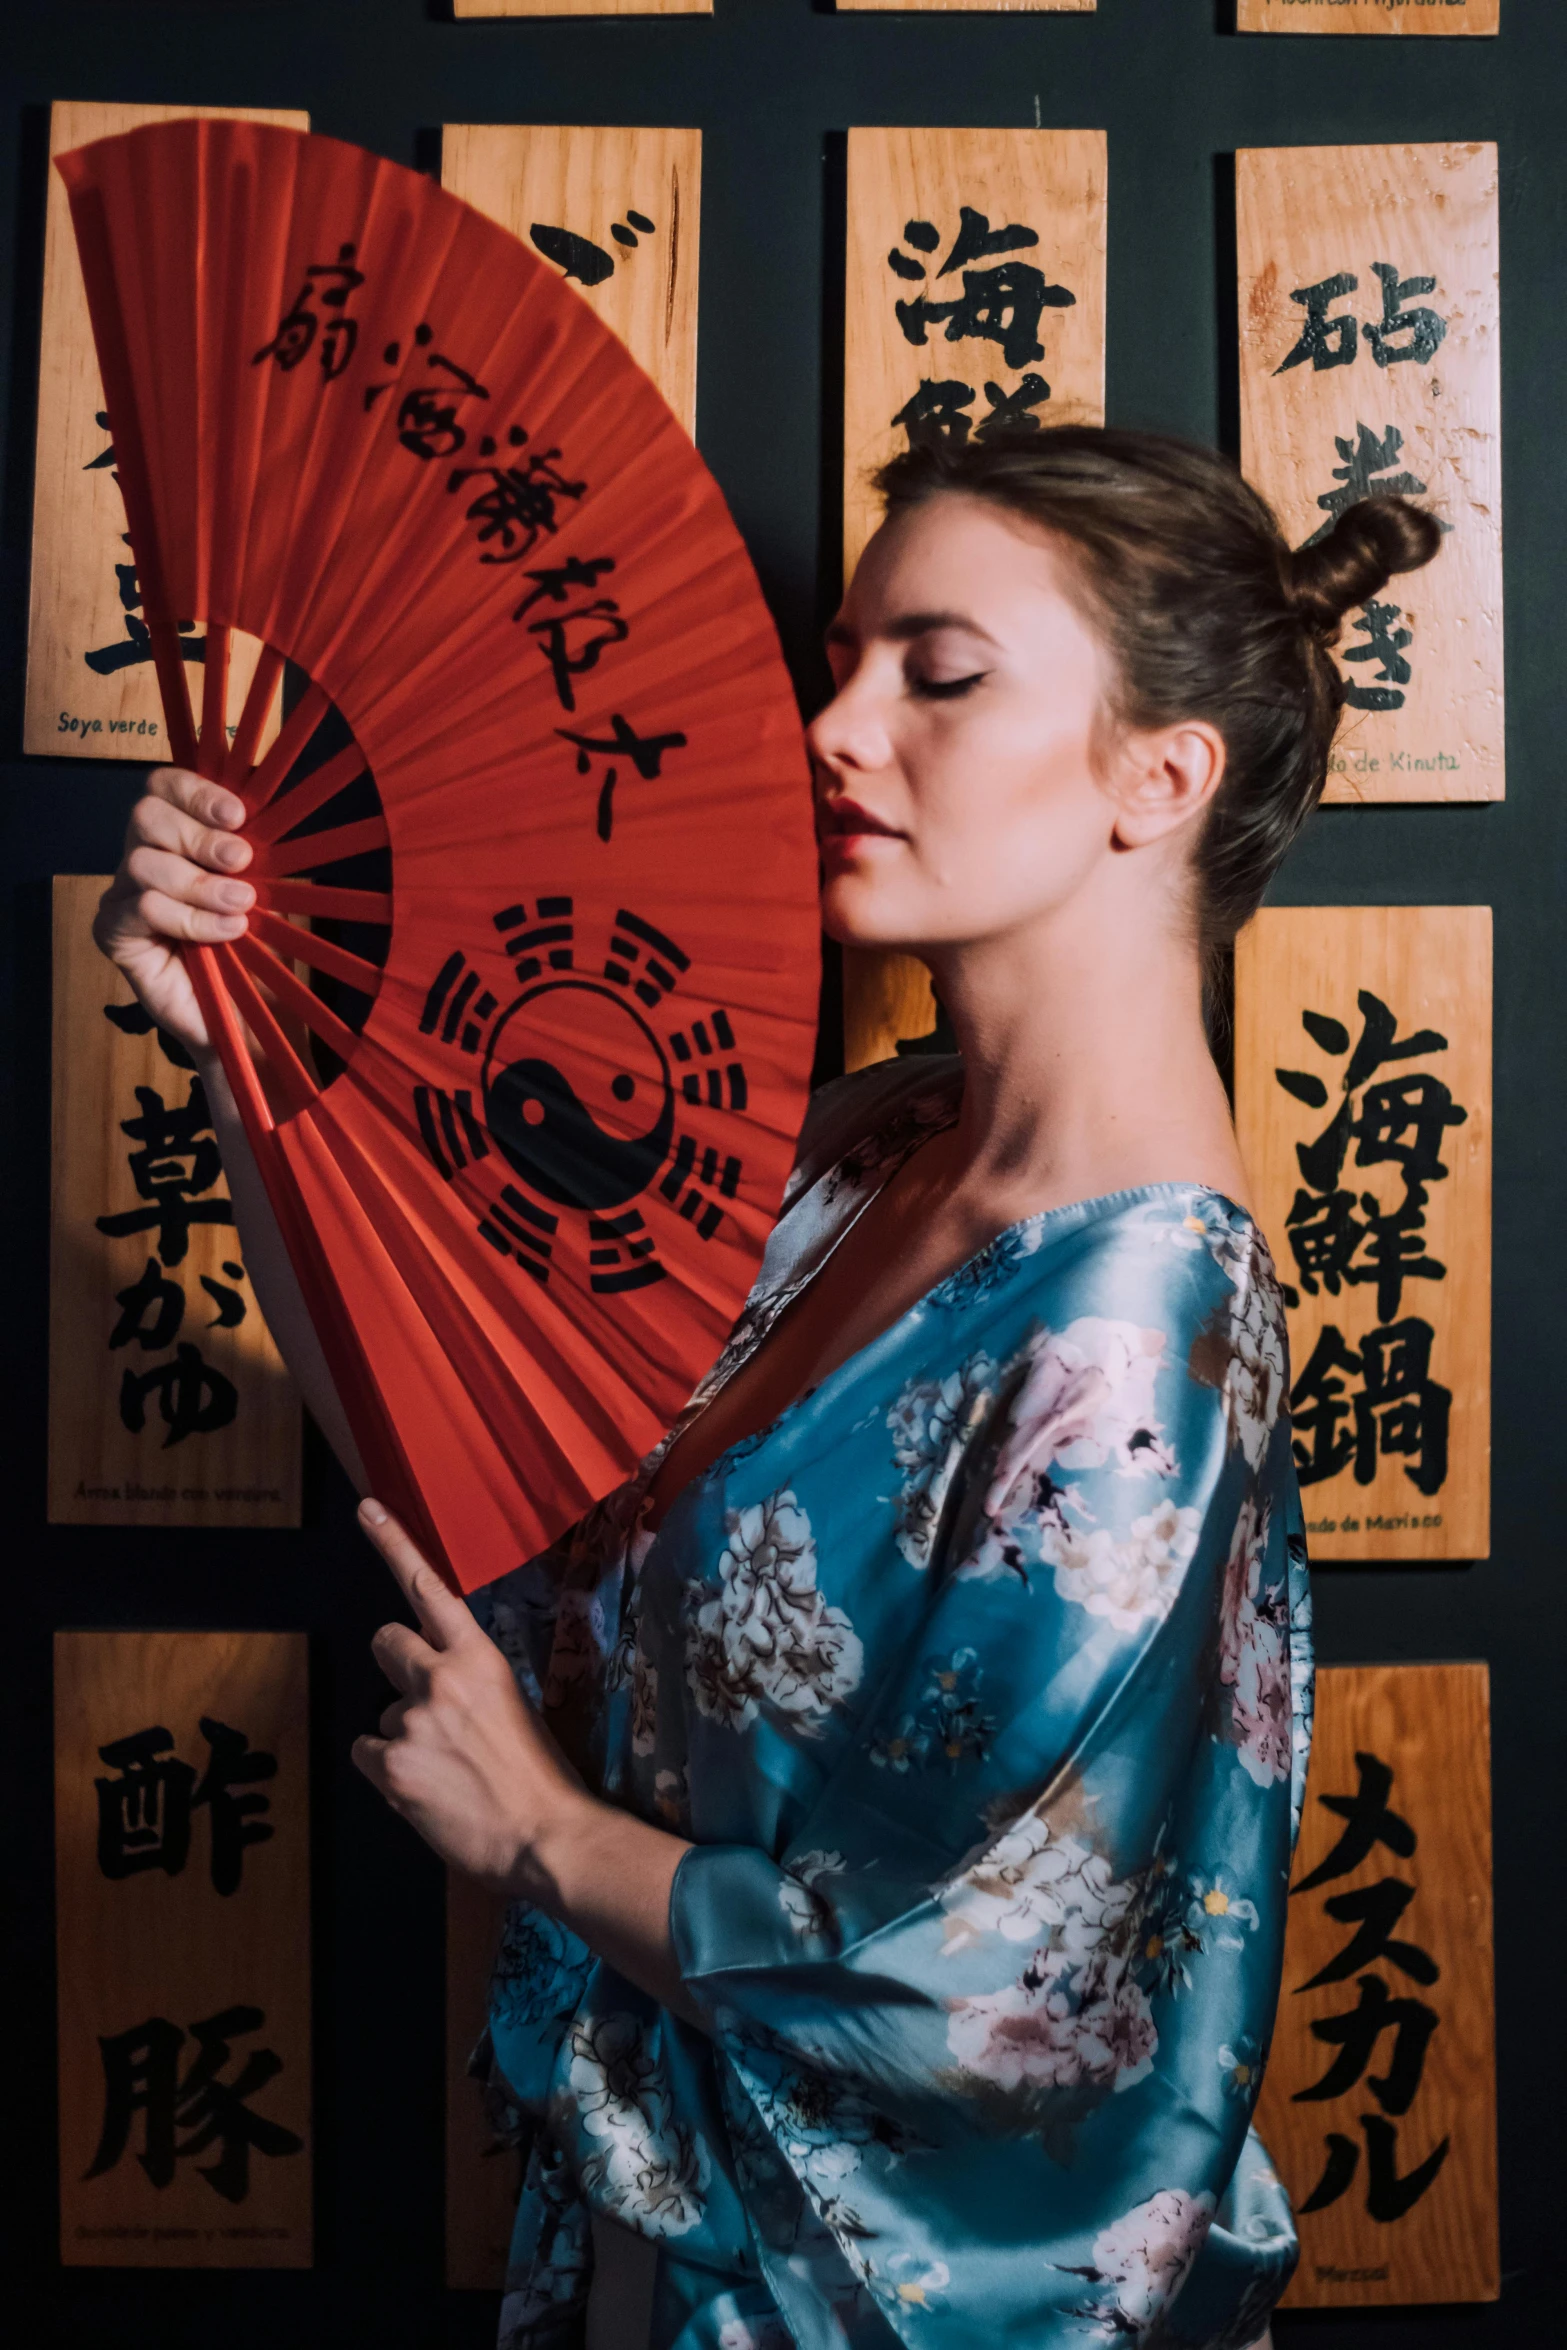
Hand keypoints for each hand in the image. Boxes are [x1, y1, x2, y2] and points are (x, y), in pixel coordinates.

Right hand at [93, 766, 255, 1054]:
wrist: (248, 1020)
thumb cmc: (257, 953)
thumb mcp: (267, 892)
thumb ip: (257, 852)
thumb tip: (264, 815)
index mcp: (177, 839)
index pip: (163, 788)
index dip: (195, 791)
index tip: (237, 814)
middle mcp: (143, 860)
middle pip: (145, 815)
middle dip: (199, 835)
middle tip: (240, 861)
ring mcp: (124, 897)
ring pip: (143, 862)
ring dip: (199, 883)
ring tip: (240, 906)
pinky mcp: (115, 936)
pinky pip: (141, 908)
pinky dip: (189, 918)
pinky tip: (224, 932)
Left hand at [350, 1500, 589, 1893]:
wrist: (547, 1836)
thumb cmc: (542, 1777)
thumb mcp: (515, 1710)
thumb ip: (472, 1688)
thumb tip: (437, 1694)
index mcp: (481, 1657)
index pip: (429, 1587)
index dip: (394, 1543)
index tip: (367, 1508)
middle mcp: (441, 1678)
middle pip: (385, 1641)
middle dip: (396, 1664)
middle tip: (425, 1705)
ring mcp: (412, 1721)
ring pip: (381, 1711)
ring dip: (400, 1733)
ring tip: (442, 1769)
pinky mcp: (392, 1766)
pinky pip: (368, 1755)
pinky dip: (389, 1772)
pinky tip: (424, 1791)